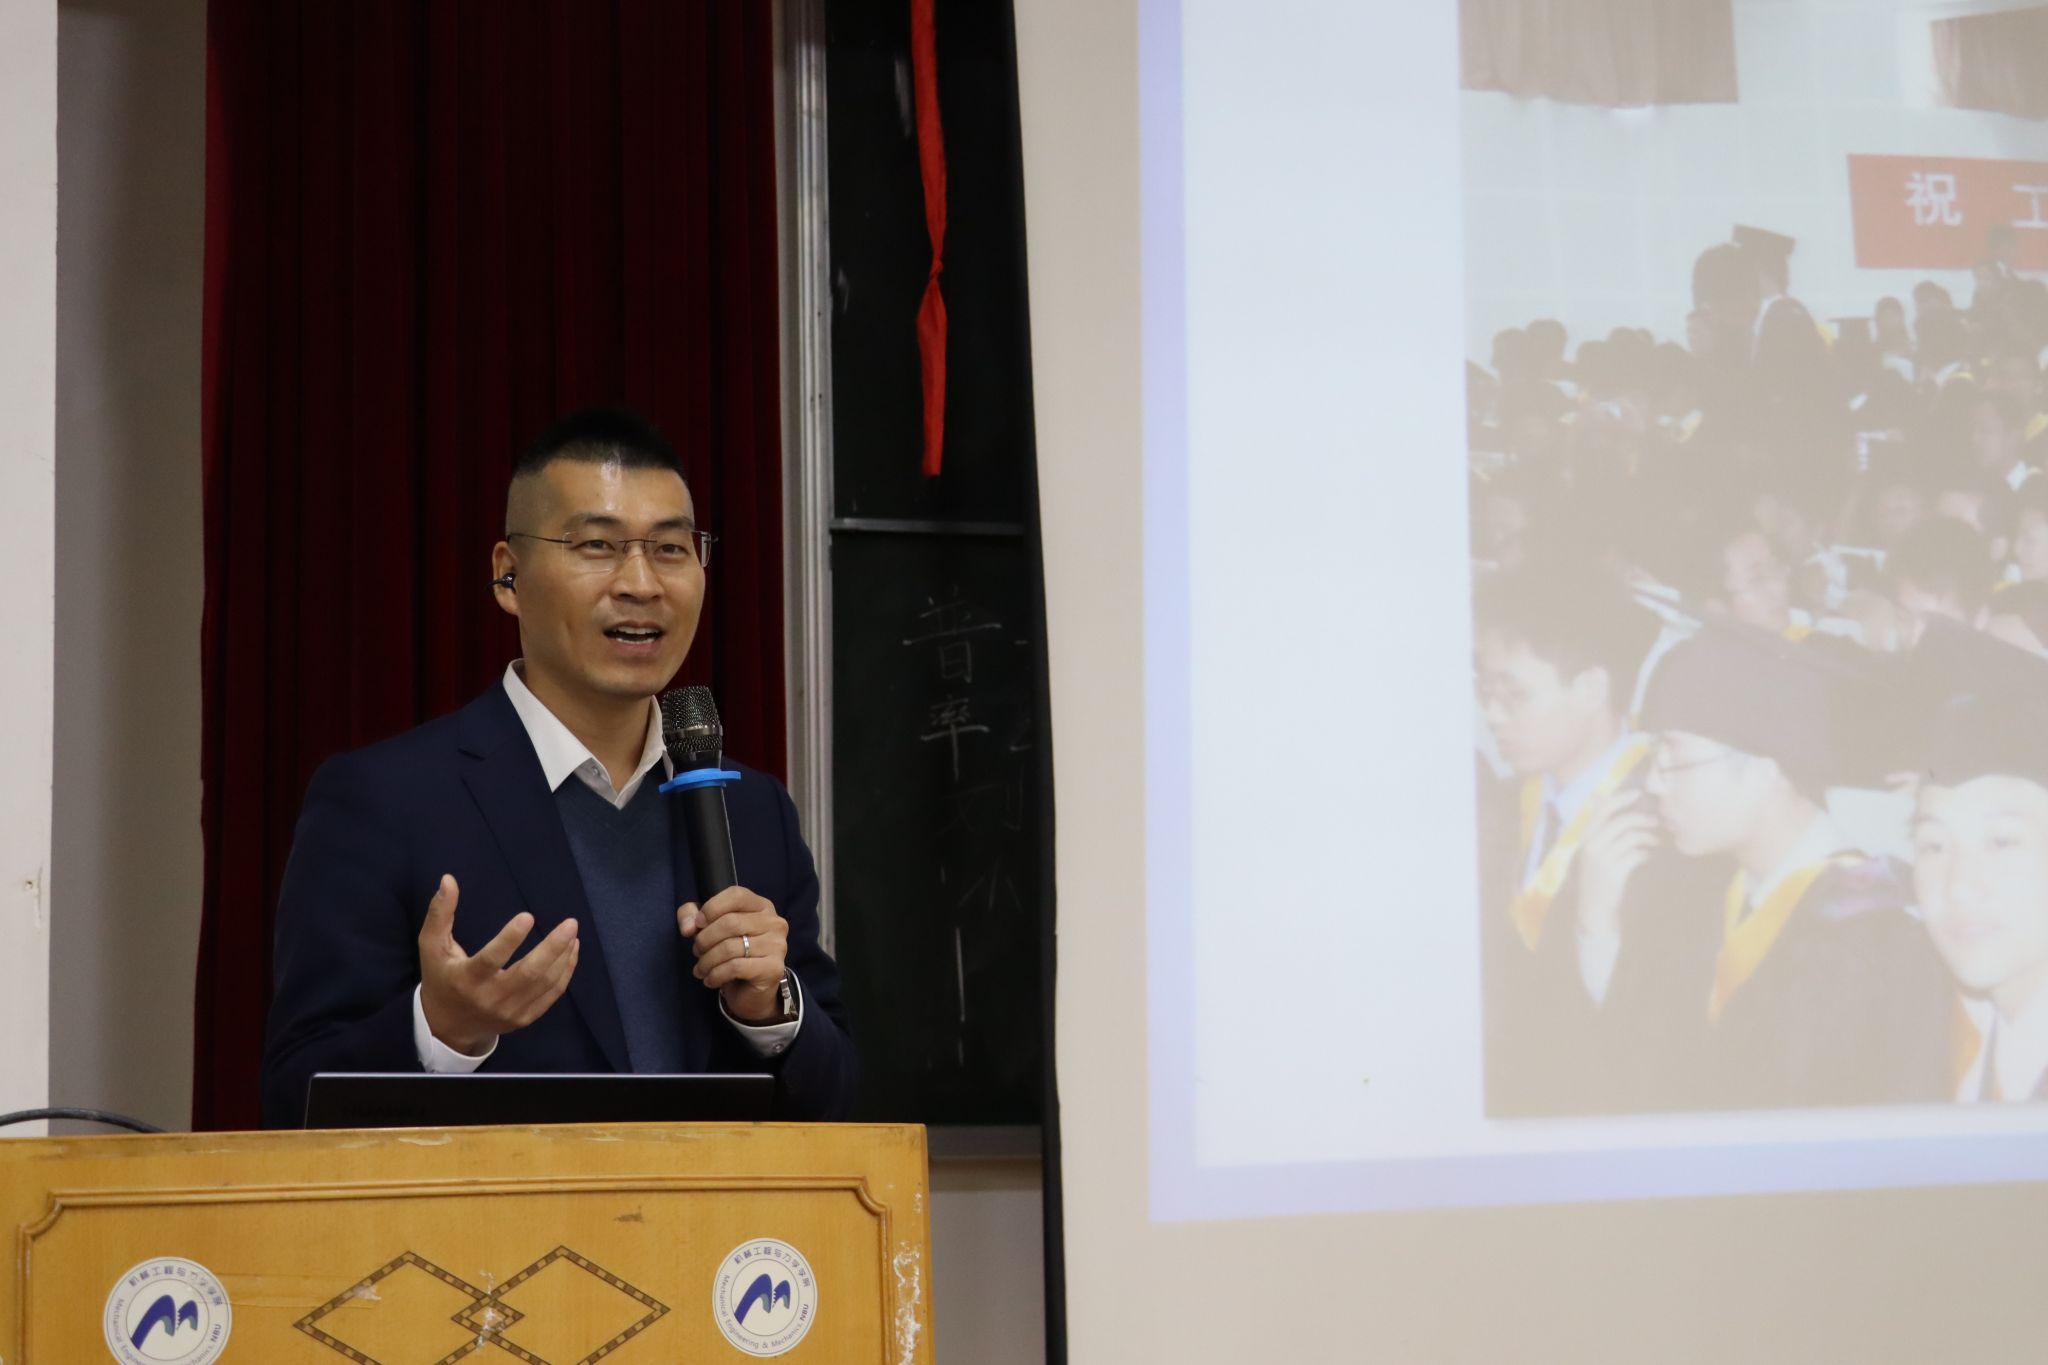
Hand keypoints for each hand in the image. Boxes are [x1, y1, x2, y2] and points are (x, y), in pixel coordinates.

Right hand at [418, 874, 578, 1055]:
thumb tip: (448, 879)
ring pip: (545, 984)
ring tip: (572, 934)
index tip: (528, 916)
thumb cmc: (441, 978)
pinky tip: (571, 952)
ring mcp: (510, 1011)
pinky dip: (565, 973)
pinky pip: (551, 995)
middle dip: (553, 947)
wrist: (448, 1026)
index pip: (491, 959)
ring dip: (563, 957)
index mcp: (467, 979)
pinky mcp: (524, 1018)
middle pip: (529, 974)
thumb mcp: (431, 947)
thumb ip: (440, 914)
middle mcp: (490, 998)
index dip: (510, 939)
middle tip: (570, 923)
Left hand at [680, 886, 789, 1023]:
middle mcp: (774, 922)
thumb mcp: (709, 929)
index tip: (698, 925)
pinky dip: (716, 974)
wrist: (751, 992)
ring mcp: (777, 945)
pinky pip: (735, 967)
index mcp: (762, 906)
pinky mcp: (773, 968)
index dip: (712, 908)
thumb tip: (688, 927)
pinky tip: (711, 979)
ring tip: (701, 969)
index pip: (736, 895)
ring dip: (707, 961)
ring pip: (730, 947)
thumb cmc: (731, 954)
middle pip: (730, 922)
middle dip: (705, 939)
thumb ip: (692, 916)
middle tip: (697, 951)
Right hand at [1574, 790, 1657, 940]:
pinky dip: (1647, 854)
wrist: (1594, 906)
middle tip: (1655, 822)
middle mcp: (1591, 845)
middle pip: (1621, 821)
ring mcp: (1602, 859)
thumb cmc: (1596, 874)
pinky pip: (1637, 855)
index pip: (1602, 810)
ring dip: (1648, 837)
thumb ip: (1597, 826)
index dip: (1621, 799)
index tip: (1638, 793)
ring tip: (1655, 842)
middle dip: (1642, 818)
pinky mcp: (1615, 873)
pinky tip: (1648, 857)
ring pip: (1632, 837)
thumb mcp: (1591, 849)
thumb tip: (1598, 798)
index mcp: (1584, 837)